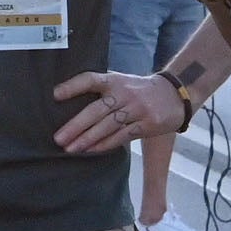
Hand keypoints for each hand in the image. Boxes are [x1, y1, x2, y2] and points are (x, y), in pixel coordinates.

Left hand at [52, 68, 187, 154]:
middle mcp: (124, 93)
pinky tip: (91, 151)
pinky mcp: (147, 124)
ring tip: (70, 149)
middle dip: (76, 126)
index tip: (55, 95)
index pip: (91, 80)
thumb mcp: (121, 82)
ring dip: (87, 139)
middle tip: (58, 138)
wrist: (175, 94)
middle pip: (96, 110)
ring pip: (108, 126)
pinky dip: (105, 144)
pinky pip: (122, 136)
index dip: (73, 86)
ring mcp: (137, 109)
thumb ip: (101, 91)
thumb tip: (71, 108)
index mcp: (115, 80)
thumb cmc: (139, 91)